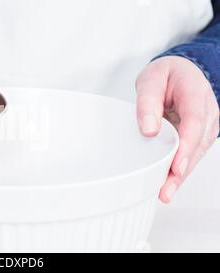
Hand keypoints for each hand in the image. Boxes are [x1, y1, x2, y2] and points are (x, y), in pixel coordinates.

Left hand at [136, 56, 218, 202]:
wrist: (180, 71)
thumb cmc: (166, 75)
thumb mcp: (150, 80)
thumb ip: (148, 103)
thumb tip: (149, 130)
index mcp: (196, 94)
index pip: (195, 122)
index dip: (187, 146)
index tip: (177, 166)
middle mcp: (207, 112)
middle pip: (198, 144)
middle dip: (182, 169)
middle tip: (165, 189)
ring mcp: (206, 125)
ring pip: (196, 153)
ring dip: (181, 174)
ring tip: (164, 192)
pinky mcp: (199, 135)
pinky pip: (192, 153)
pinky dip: (180, 169)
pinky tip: (169, 184)